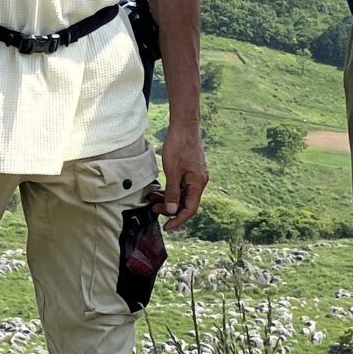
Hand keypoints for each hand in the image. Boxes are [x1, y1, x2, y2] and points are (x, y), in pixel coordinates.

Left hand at [158, 117, 208, 231]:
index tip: (167, 226)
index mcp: (198, 183)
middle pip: (186, 203)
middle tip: (154, 209)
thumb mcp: (172, 171)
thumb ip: (172, 193)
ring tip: (153, 199)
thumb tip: (172, 210)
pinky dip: (170, 190)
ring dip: (168, 199)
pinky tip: (159, 189)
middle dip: (170, 209)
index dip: (178, 220)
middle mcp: (199, 182)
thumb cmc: (179, 146)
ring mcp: (195, 176)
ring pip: (182, 194)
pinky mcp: (190, 171)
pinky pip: (181, 186)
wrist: (184, 126)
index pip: (190, 209)